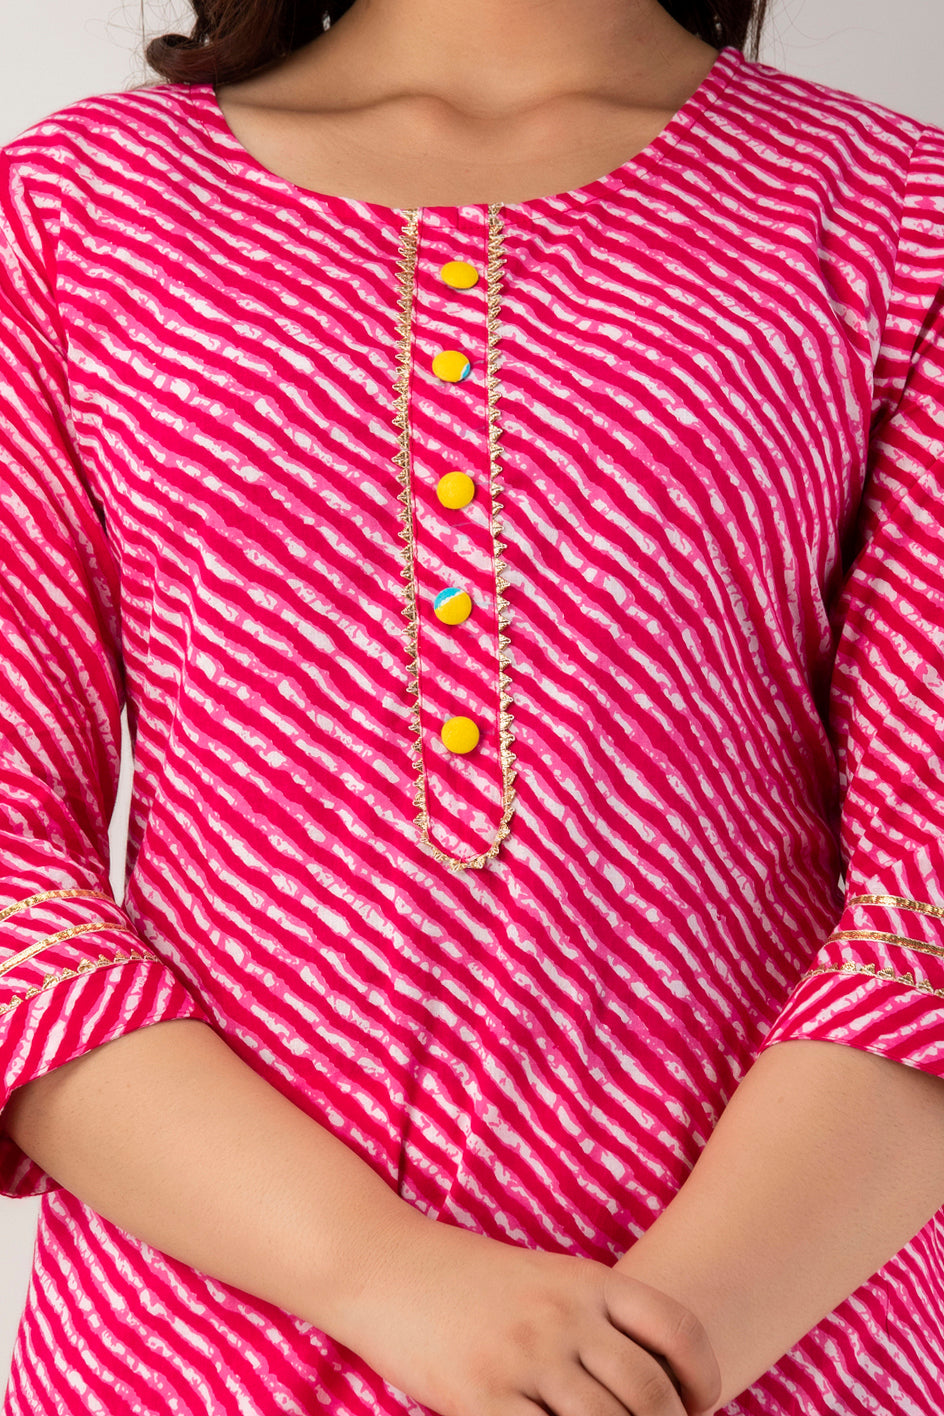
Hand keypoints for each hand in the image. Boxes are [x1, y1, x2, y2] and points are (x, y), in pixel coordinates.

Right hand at [325, 1208, 720, 1415]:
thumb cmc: (469, 1280)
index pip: (678, 1329)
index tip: (699, 1407)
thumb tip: (659, 1385)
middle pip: (650, 1394)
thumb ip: (597, 1319)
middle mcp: (564, 1315)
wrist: (385, 1265)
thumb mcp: (545, 1279)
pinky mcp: (482, 1397)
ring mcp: (524, 1357)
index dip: (703, 1379)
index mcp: (587, 1280)